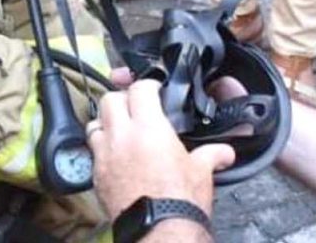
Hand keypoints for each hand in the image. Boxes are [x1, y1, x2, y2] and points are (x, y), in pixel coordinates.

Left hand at [87, 80, 235, 217]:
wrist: (160, 230)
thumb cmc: (179, 200)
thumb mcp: (201, 172)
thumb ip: (211, 155)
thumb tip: (223, 152)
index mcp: (149, 128)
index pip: (139, 90)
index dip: (147, 86)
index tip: (153, 90)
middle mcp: (122, 137)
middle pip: (110, 100)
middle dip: (122, 99)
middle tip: (134, 107)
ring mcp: (105, 156)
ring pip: (94, 124)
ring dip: (106, 122)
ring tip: (119, 129)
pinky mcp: (96, 176)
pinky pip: (92, 152)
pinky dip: (100, 149)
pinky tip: (114, 156)